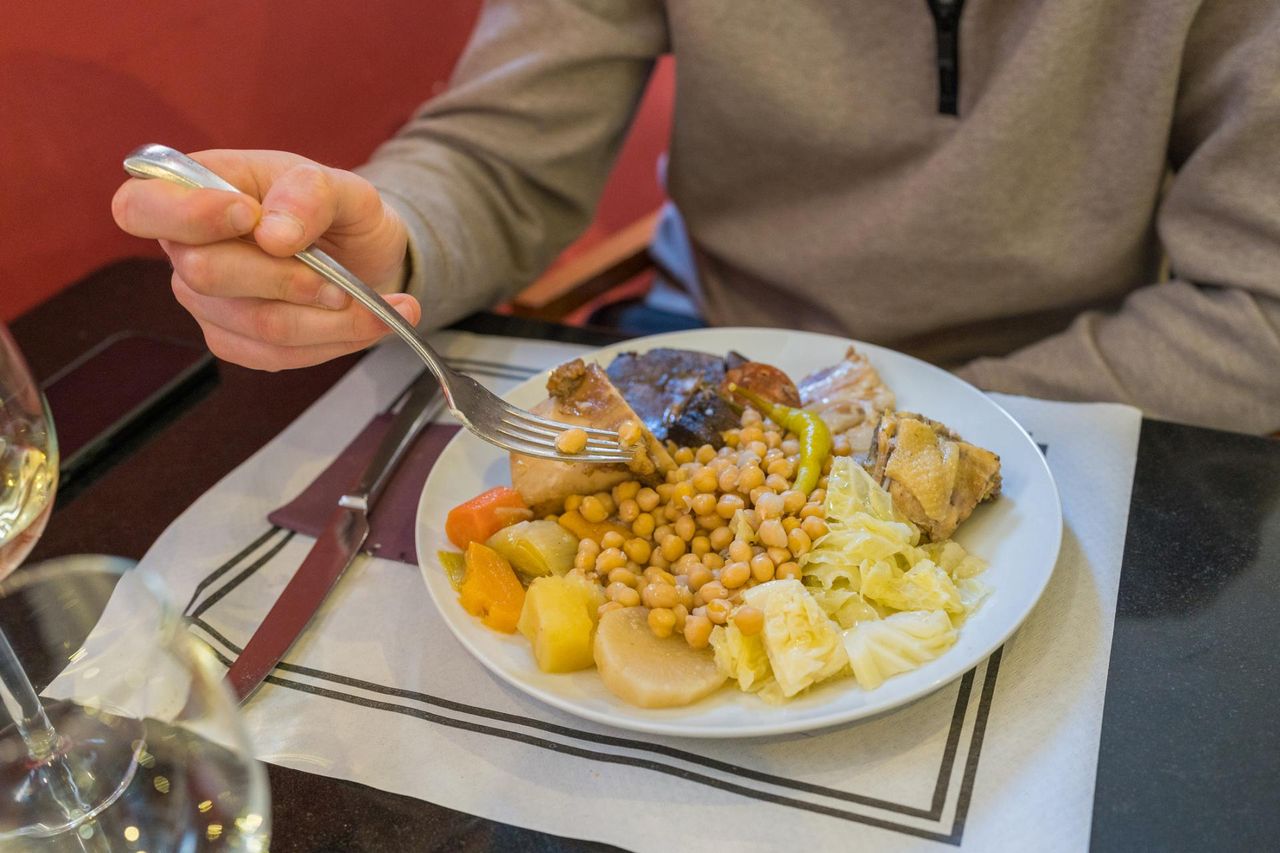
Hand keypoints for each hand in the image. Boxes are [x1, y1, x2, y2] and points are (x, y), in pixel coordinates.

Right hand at [112, 149, 419, 369]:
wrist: (366, 256)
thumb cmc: (338, 212)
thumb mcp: (341, 186)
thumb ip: (311, 194)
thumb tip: (275, 234)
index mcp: (196, 190)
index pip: (140, 207)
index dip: (188, 216)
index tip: (250, 215)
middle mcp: (187, 249)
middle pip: (204, 274)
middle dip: (287, 279)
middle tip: (339, 279)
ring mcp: (208, 302)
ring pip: (256, 324)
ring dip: (328, 320)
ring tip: (371, 303)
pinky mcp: (237, 341)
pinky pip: (278, 354)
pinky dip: (335, 342)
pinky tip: (368, 322)